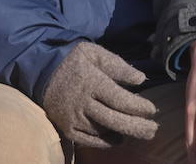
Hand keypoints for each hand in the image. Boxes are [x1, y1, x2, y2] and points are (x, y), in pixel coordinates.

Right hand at [41, 41, 158, 148]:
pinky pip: (87, 140)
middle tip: (153, 130)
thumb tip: (141, 79)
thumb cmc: (74, 61)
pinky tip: (118, 139)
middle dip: (136, 126)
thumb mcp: (96, 54)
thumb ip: (119, 66)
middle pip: (112, 119)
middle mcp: (82, 103)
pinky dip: (104, 142)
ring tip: (143, 133)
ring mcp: (72, 118)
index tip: (153, 110)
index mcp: (92, 82)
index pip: (119, 99)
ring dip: (123, 133)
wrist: (41, 72)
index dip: (138, 107)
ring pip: (101, 131)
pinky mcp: (66, 128)